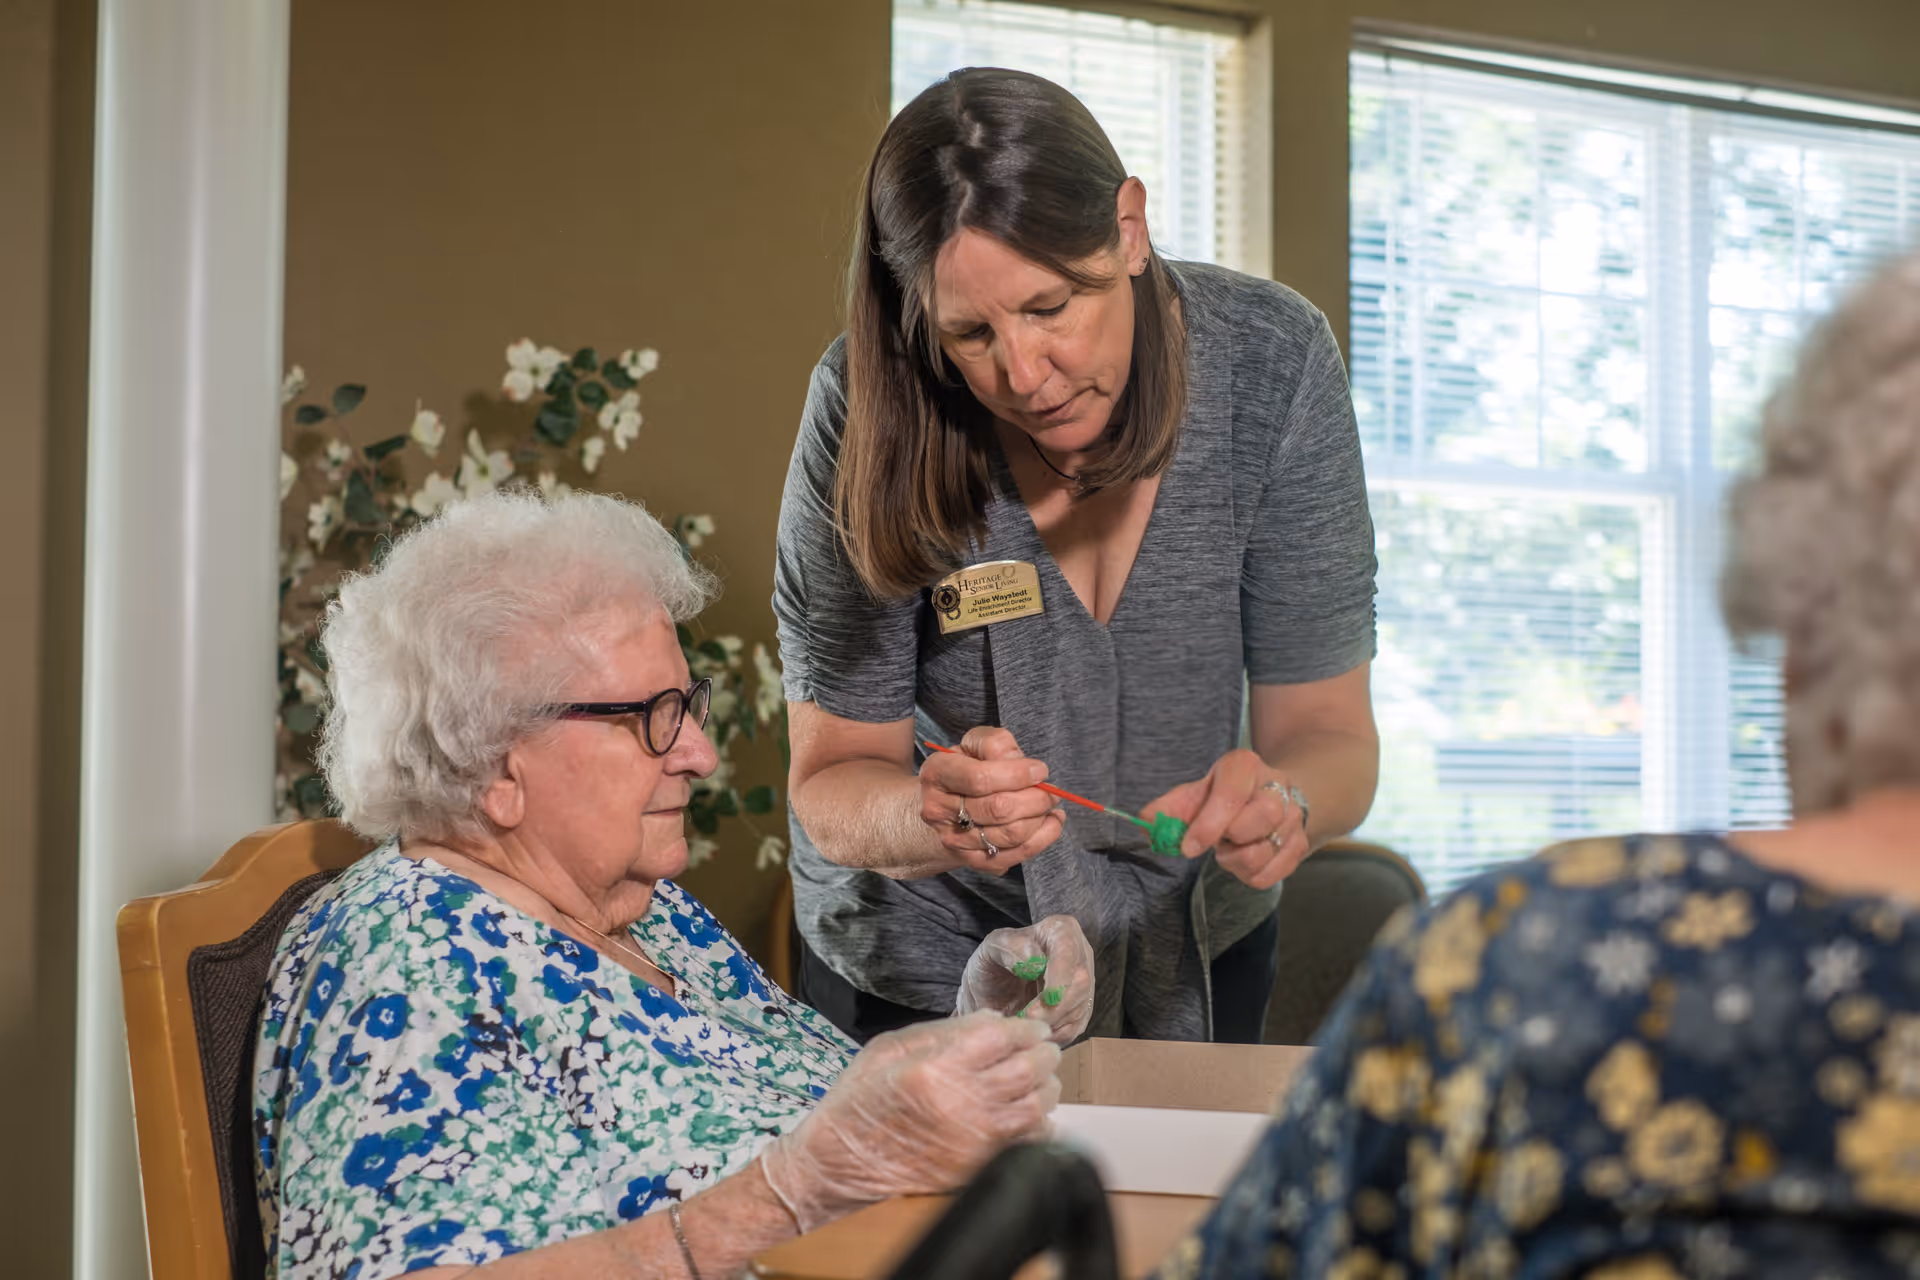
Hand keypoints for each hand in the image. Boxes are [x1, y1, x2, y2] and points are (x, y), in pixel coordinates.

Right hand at [758, 1012, 1059, 1232]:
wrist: (840, 1163)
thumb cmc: (859, 1100)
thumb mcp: (889, 1048)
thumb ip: (944, 1031)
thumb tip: (994, 1020)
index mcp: (935, 1068)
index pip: (1002, 1037)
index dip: (1025, 1027)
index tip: (1032, 1027)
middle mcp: (959, 1105)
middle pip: (1028, 1069)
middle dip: (1043, 1053)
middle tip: (1044, 1048)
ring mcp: (972, 1141)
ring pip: (1036, 1106)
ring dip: (1046, 1087)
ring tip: (1041, 1078)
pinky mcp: (976, 1168)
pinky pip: (1028, 1142)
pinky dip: (1039, 1124)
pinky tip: (1029, 1114)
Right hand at [918, 727, 1066, 875]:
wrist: (951, 803)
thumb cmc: (969, 767)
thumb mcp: (977, 744)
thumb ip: (996, 744)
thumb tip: (1021, 765)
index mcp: (937, 774)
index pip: (980, 778)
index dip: (1017, 775)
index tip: (1040, 770)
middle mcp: (938, 810)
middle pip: (998, 809)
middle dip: (1035, 799)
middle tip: (1050, 792)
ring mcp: (953, 839)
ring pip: (1011, 834)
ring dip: (1040, 819)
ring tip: (1050, 805)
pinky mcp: (972, 860)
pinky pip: (1015, 855)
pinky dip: (1042, 839)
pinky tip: (1050, 823)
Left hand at [953, 914, 1094, 1044]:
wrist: (990, 993)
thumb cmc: (991, 965)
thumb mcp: (990, 949)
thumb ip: (1008, 947)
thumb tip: (1034, 961)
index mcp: (1059, 930)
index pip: (1067, 950)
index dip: (1061, 975)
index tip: (1049, 997)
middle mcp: (1078, 955)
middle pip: (1080, 983)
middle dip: (1054, 1006)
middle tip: (1025, 1017)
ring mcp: (1081, 985)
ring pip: (1078, 1009)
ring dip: (1050, 1022)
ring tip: (1021, 1023)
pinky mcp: (1078, 1012)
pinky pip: (1074, 1028)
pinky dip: (1052, 1034)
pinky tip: (1032, 1030)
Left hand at [1142, 749, 1308, 889]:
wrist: (1268, 795)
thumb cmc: (1225, 794)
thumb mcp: (1196, 791)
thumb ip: (1170, 807)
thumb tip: (1146, 822)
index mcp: (1245, 767)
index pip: (1232, 794)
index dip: (1208, 824)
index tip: (1188, 847)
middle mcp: (1277, 787)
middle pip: (1262, 818)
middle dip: (1229, 839)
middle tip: (1216, 841)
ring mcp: (1293, 817)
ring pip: (1265, 852)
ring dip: (1235, 861)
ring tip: (1228, 848)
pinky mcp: (1299, 845)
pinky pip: (1270, 875)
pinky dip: (1247, 875)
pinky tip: (1242, 857)